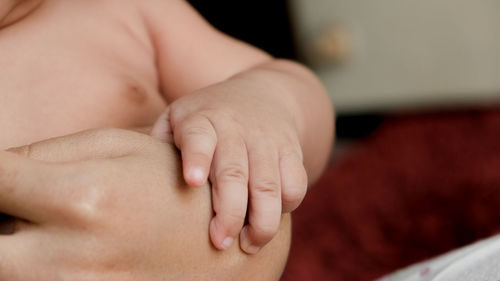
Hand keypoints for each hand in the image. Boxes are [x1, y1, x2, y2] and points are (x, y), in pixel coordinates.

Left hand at [0, 129, 215, 279]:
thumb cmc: (170, 185)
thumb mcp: (118, 147)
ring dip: (18, 247)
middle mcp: (69, 259)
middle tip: (22, 207)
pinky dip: (42, 266)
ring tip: (54, 227)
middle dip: (2, 220)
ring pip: (8, 271)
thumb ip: (45, 152)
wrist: (220, 245)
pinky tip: (73, 249)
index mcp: (80, 199)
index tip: (1, 175)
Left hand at [152, 80, 307, 253]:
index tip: (192, 182)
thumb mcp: (180, 116)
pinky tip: (270, 219)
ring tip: (248, 245)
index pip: (199, 137)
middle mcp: (236, 129)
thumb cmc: (210, 115)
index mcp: (202, 120)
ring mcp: (267, 140)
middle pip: (235, 173)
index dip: (197, 158)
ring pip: (270, 185)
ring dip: (262, 221)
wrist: (265, 94)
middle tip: (219, 242)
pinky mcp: (292, 150)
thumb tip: (130, 178)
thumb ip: (159, 142)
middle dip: (230, 212)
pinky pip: (296, 184)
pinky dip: (288, 207)